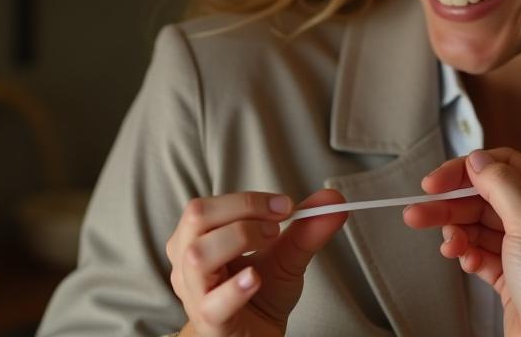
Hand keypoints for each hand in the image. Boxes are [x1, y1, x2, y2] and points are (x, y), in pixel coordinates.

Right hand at [167, 189, 347, 336]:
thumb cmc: (259, 294)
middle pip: (197, 218)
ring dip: (238, 238)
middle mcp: (188, 262)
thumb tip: (333, 198)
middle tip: (277, 224)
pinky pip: (213, 302)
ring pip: (198, 256)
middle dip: (242, 211)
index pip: (209, 204)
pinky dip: (235, 287)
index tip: (285, 206)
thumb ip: (307, 227)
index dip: (248, 200)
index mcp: (198, 238)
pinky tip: (255, 278)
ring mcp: (196, 293)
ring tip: (271, 244)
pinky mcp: (211, 321)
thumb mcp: (286, 255)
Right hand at [403, 148, 520, 336]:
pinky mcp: (512, 274)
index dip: (466, 171)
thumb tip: (478, 160)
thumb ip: (502, 184)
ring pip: (479, 226)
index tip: (435, 182)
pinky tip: (465, 260)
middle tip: (418, 211)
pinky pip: (480, 253)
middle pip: (485, 198)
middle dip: (451, 206)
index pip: (505, 167)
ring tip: (445, 244)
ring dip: (456, 232)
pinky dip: (467, 254)